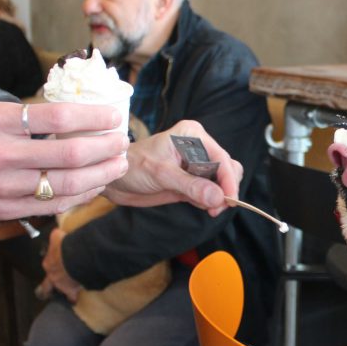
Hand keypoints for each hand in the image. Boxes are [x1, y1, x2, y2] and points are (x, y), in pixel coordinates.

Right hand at [0, 101, 129, 225]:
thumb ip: (24, 120)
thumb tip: (73, 117)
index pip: (58, 115)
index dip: (94, 116)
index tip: (113, 115)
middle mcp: (1, 152)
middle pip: (70, 152)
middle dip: (106, 147)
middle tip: (123, 142)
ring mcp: (3, 184)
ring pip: (67, 182)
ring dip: (101, 174)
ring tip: (118, 165)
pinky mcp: (4, 209)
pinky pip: (53, 204)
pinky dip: (80, 196)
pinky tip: (95, 187)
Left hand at [41, 228, 80, 302]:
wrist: (77, 257)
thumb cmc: (66, 246)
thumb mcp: (58, 236)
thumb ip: (56, 237)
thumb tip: (56, 233)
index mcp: (48, 263)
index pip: (48, 265)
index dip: (52, 265)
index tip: (56, 265)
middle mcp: (52, 276)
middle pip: (47, 284)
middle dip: (48, 287)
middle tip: (48, 291)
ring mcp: (61, 285)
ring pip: (60, 290)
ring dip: (63, 290)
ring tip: (67, 292)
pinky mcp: (71, 291)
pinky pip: (72, 297)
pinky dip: (74, 298)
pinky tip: (76, 300)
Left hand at [104, 120, 242, 215]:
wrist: (117, 179)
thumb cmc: (133, 166)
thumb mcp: (161, 174)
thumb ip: (190, 185)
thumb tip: (218, 197)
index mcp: (193, 136)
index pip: (221, 157)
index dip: (229, 179)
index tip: (230, 200)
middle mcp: (198, 148)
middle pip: (227, 168)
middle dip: (226, 189)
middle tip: (217, 207)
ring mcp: (196, 165)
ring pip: (222, 182)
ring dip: (219, 197)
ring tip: (210, 209)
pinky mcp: (192, 181)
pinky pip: (211, 192)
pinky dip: (210, 201)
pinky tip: (202, 206)